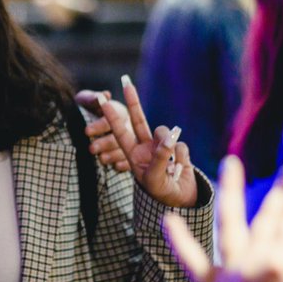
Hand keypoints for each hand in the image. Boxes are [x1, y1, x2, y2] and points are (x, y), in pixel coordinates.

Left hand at [76, 89, 129, 167]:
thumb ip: (92, 99)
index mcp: (120, 112)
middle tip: (91, 148)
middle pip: (119, 136)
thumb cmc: (86, 108)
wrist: (87, 121)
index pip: (112, 118)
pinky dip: (124, 164)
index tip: (86, 131)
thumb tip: (103, 95)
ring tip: (101, 158)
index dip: (99, 126)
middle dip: (105, 143)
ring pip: (125, 149)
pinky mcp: (131, 156)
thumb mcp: (86, 101)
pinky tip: (116, 167)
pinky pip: (130, 161)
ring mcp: (132, 142)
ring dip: (113, 155)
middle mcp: (128, 127)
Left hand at [99, 75, 197, 206]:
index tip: (100, 99)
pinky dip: (181, 158)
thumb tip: (168, 138)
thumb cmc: (161, 193)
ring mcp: (162, 146)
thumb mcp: (155, 179)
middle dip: (132, 101)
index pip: (119, 131)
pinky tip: (180, 169)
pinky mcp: (178, 148)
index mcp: (133, 154)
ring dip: (167, 146)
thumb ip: (159, 158)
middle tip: (125, 80)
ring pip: (164, 132)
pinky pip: (180, 145)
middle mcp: (145, 146)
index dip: (111, 115)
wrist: (181, 201)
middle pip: (138, 119)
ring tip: (170, 167)